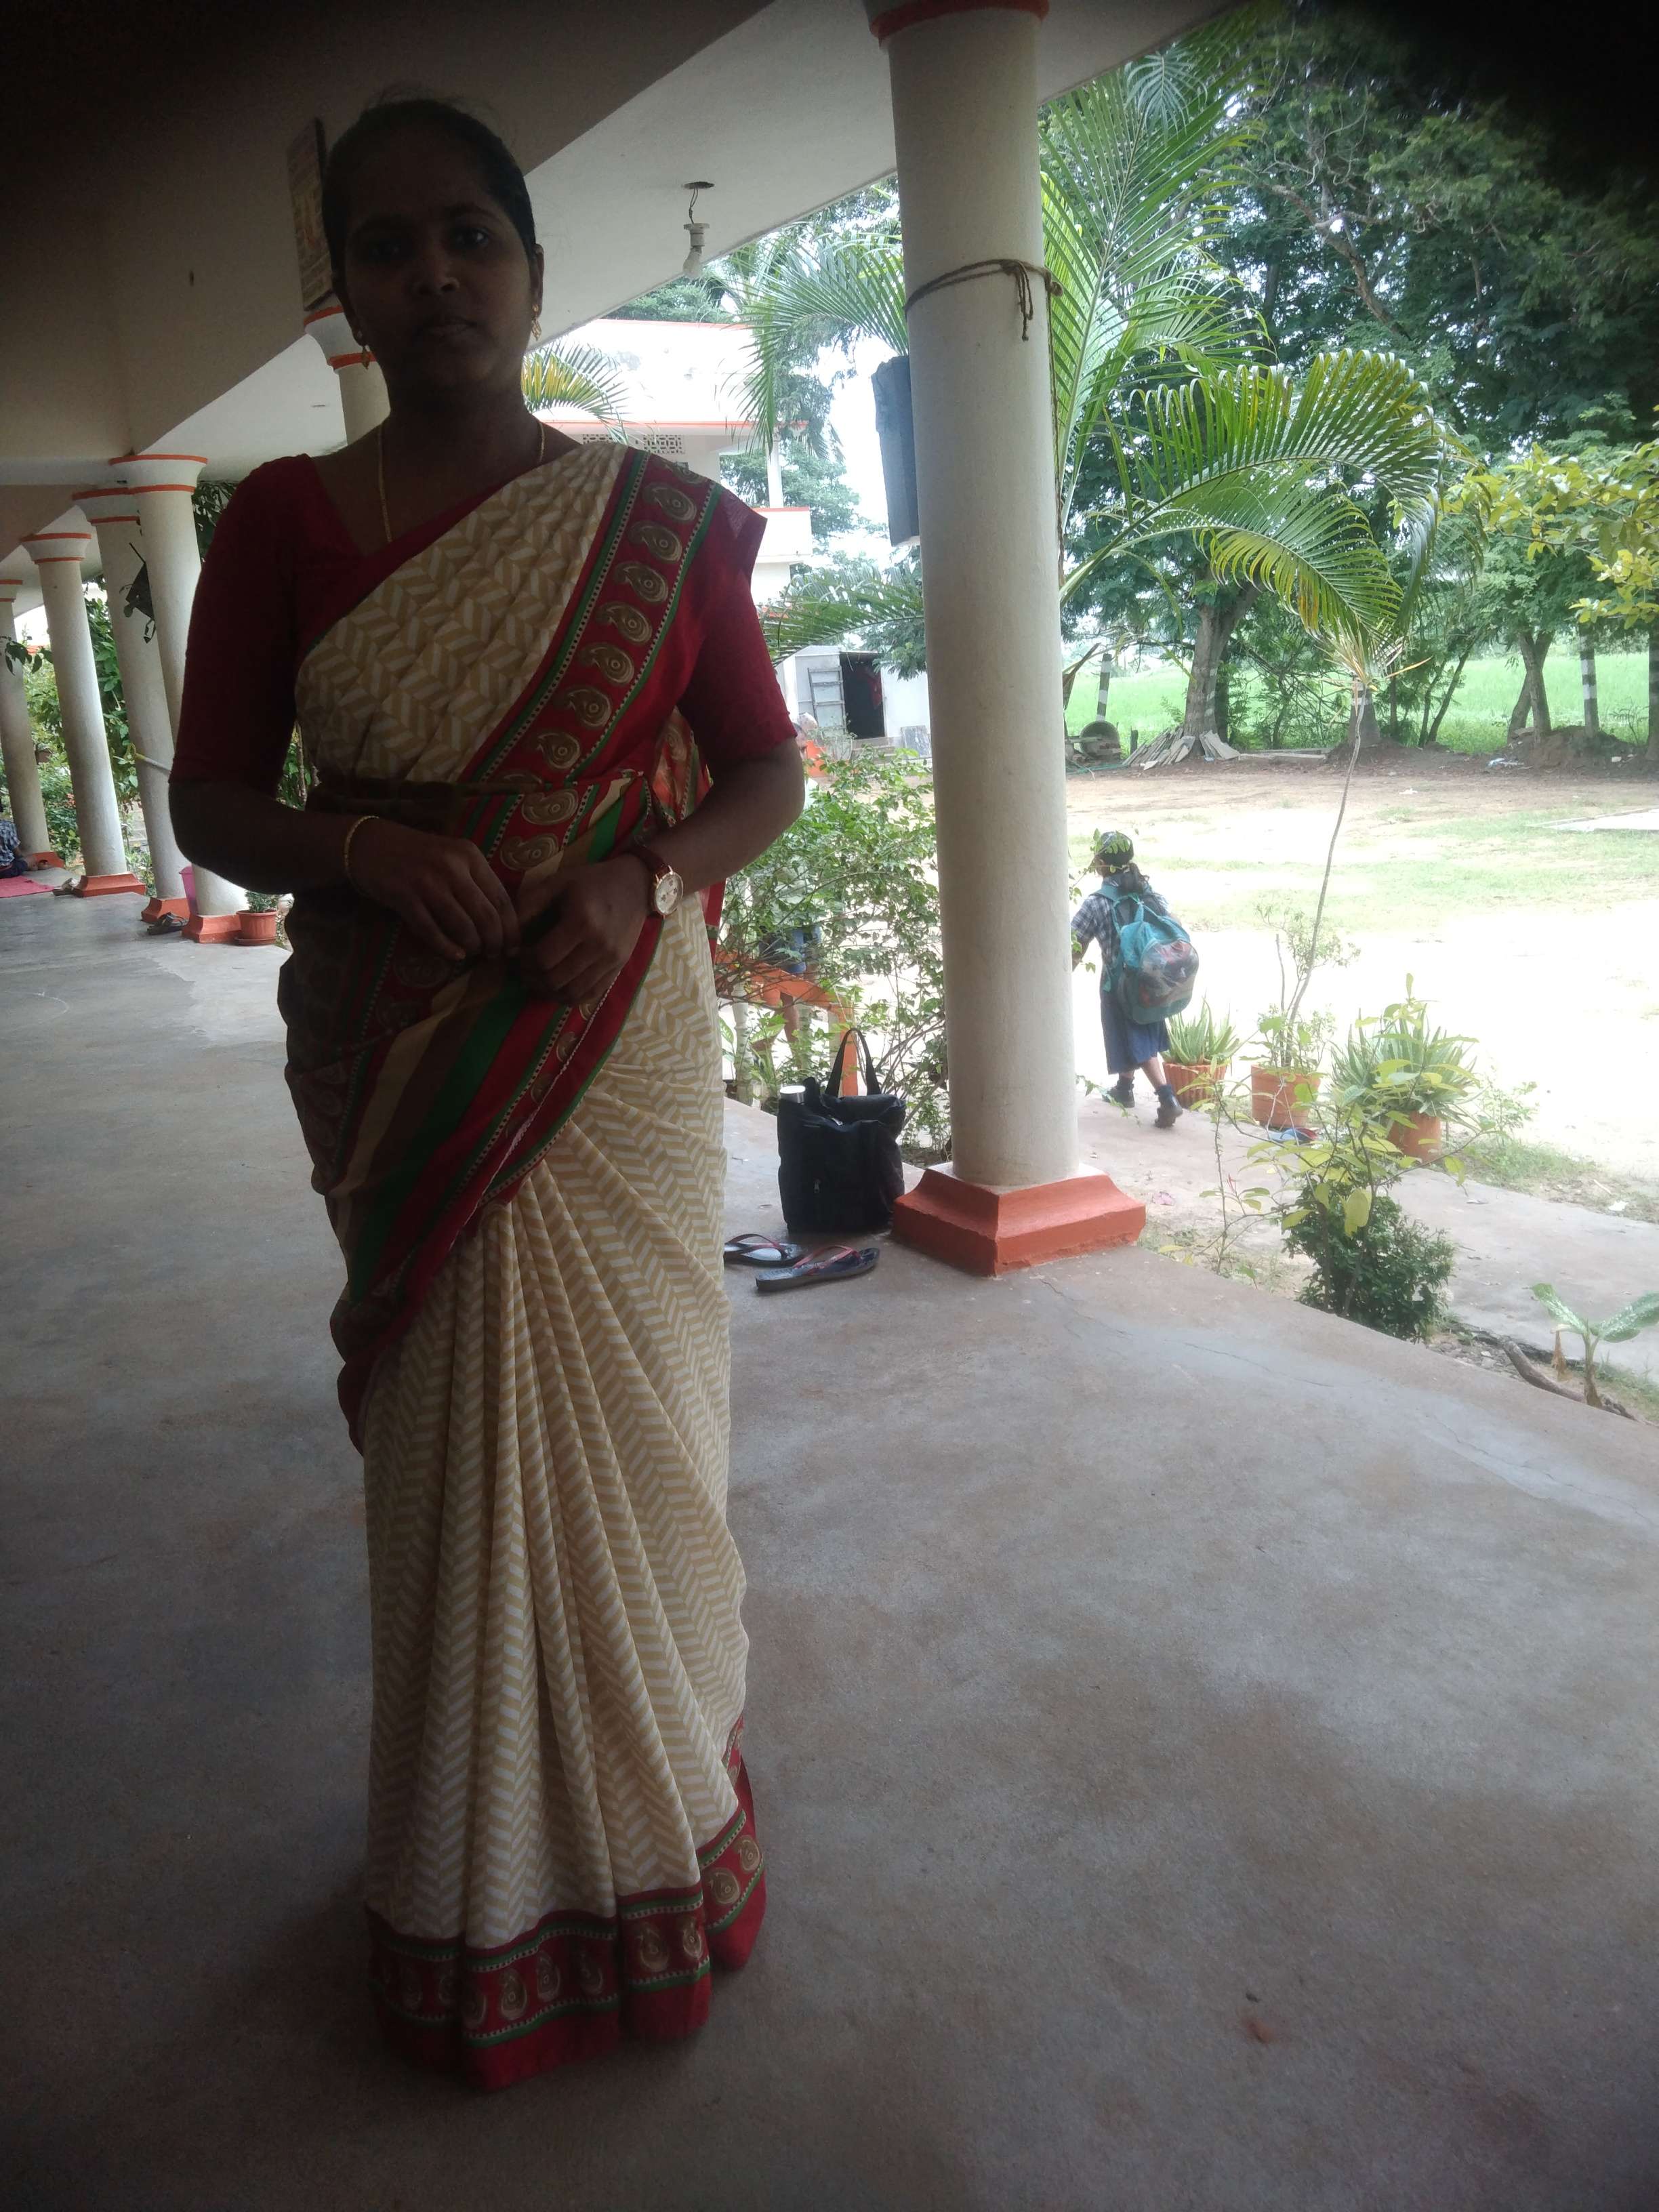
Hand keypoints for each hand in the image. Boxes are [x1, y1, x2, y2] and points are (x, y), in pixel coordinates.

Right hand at [346, 818, 520, 962]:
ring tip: (474, 953)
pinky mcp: (404, 896)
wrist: (369, 845)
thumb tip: (502, 921)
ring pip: (462, 925)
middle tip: (495, 955)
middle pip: (486, 915)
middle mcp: (452, 866)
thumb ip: (475, 881)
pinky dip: (446, 947)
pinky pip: (431, 930)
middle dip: (495, 941)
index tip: (514, 946)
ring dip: (473, 946)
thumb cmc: (417, 855)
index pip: (502, 898)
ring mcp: (427, 881)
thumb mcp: (452, 858)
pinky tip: (455, 956)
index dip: (511, 927)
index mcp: (470, 855)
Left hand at [517, 857, 647, 1002]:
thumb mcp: (559, 882)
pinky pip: (590, 995)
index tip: (517, 954)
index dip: (523, 962)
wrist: (636, 886)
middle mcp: (598, 946)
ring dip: (548, 991)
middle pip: (555, 979)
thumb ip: (530, 903)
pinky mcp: (618, 969)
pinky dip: (569, 997)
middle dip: (532, 978)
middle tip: (523, 969)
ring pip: (571, 993)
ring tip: (538, 980)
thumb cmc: (592, 882)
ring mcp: (611, 961)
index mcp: (581, 922)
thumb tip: (509, 934)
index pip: (543, 958)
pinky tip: (558, 986)